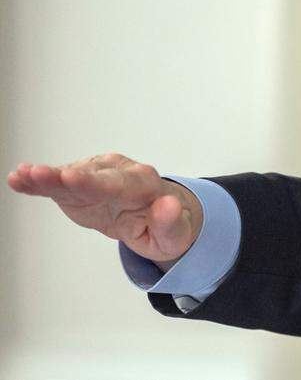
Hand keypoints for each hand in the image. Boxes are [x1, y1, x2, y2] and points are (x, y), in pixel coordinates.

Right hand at [7, 153, 202, 269]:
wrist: (155, 214)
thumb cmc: (165, 225)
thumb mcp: (175, 234)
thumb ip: (172, 222)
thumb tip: (169, 206)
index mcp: (144, 184)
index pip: (117, 183)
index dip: (93, 181)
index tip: (72, 178)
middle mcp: (118, 173)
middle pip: (89, 176)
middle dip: (64, 175)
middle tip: (38, 174)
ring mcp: (97, 176)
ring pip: (69, 176)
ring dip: (46, 177)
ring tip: (23, 175)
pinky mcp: (78, 184)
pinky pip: (57, 183)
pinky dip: (38, 181)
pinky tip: (19, 178)